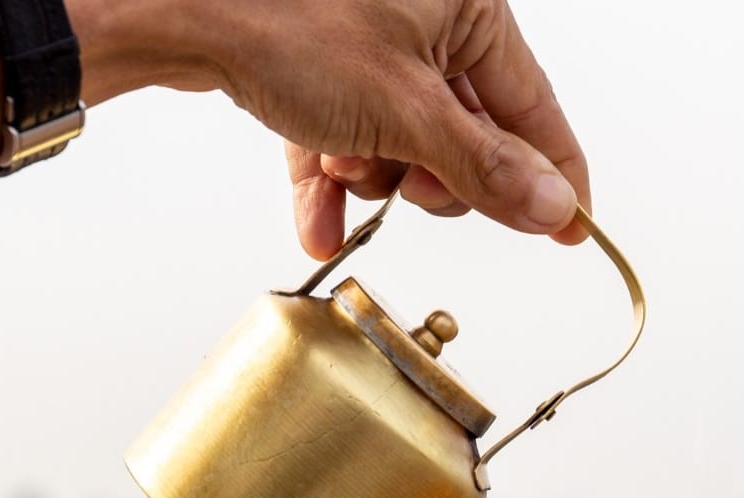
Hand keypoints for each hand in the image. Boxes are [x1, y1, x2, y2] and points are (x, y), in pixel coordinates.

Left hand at [175, 0, 589, 259]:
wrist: (172, 7)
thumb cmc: (283, 20)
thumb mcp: (403, 110)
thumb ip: (483, 167)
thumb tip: (549, 207)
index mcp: (468, 5)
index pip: (534, 106)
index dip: (552, 176)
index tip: (571, 229)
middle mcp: (428, 13)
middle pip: (466, 135)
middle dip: (429, 174)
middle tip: (407, 179)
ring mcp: (372, 38)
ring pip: (405, 144)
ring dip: (374, 174)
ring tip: (340, 163)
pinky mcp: (321, 62)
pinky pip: (350, 135)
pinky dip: (332, 176)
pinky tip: (316, 216)